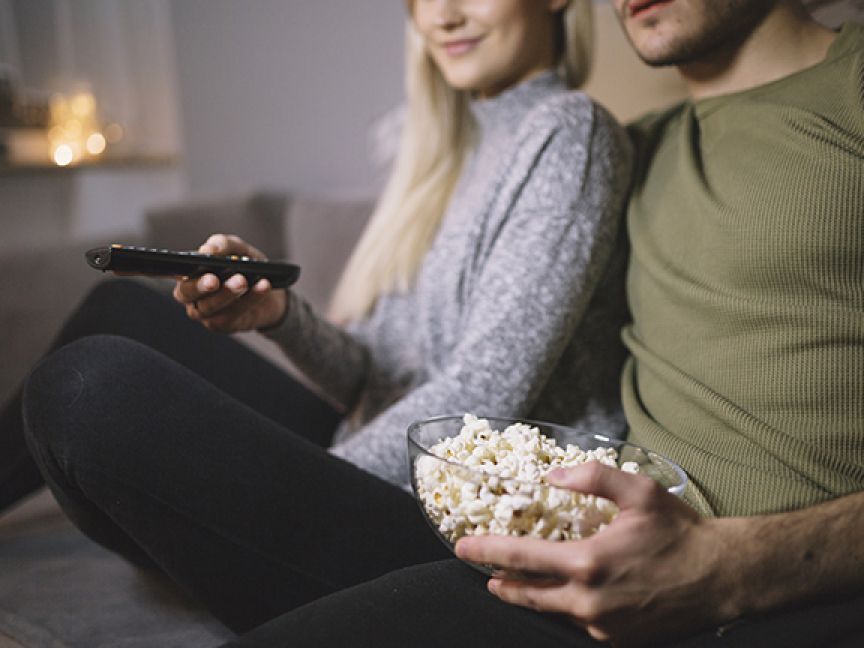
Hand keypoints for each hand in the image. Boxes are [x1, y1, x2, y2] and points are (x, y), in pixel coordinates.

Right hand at [173, 234, 287, 332]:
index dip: (155, 269)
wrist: (269, 288)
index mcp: (187, 273)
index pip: (164, 271)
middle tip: (214, 279)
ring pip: (210, 307)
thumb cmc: (246, 266)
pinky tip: (262, 286)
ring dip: (227, 293)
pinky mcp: (223, 324)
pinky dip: (250, 299)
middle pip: (186, 293)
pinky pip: (233, 314)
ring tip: (243, 280)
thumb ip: (223, 245)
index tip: (165, 265)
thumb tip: (209, 250)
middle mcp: (191, 295)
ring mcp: (205, 313)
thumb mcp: (238, 249)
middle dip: (200, 286)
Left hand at [455, 462, 736, 646]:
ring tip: (513, 583)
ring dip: (529, 596)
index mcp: (587, 562)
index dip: (486, 552)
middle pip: (526, 594)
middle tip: (482, 571)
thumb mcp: (638, 491)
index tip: (463, 547)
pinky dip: (565, 607)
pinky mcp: (616, 639)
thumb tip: (553, 475)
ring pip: (550, 610)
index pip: (520, 558)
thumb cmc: (680, 533)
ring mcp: (601, 626)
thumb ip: (591, 477)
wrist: (722, 577)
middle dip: (499, 581)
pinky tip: (565, 593)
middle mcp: (588, 601)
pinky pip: (578, 623)